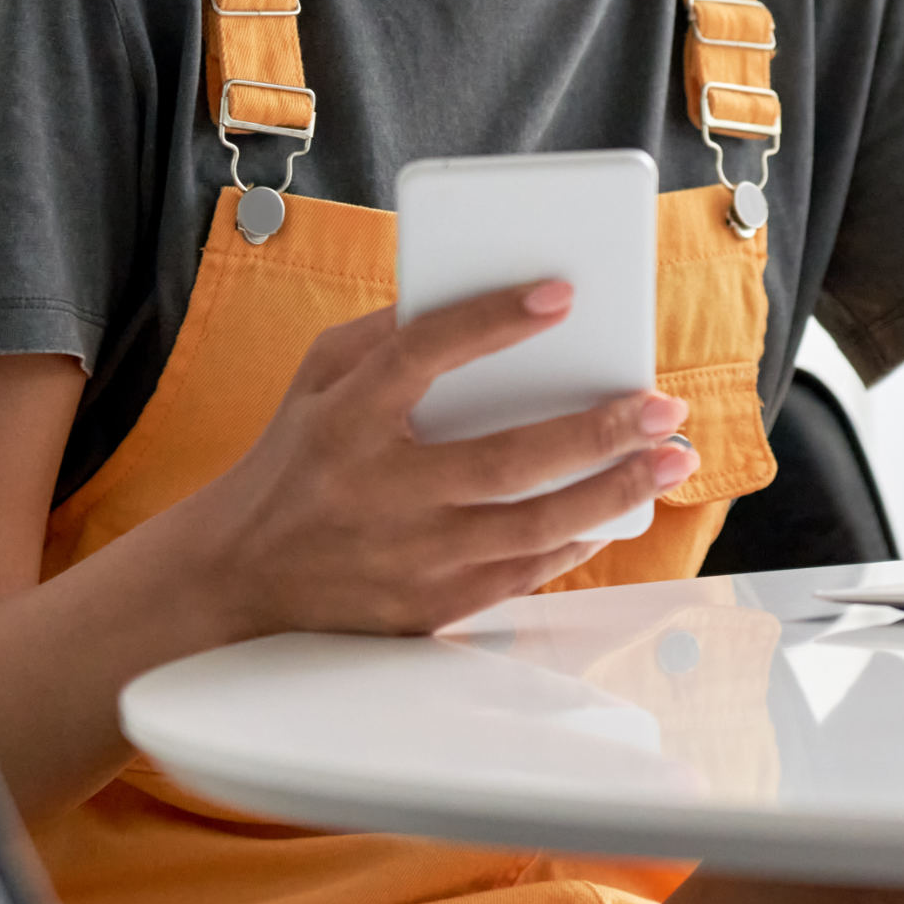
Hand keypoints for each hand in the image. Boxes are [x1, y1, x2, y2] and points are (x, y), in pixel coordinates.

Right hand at [181, 281, 696, 636]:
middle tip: (662, 405)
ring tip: (669, 460)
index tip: (562, 293)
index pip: (423, 355)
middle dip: (597, 430)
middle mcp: (379, 491)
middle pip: (506, 460)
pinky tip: (618, 511)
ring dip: (612, 492)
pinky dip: (576, 541)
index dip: (492, 321)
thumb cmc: (294, 460)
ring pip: (530, 528)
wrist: (233, 580)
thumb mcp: (316, 380)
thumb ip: (385, 333)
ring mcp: (405, 558)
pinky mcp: (425, 610)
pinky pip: (521, 575)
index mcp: (346, 419)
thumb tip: (476, 294)